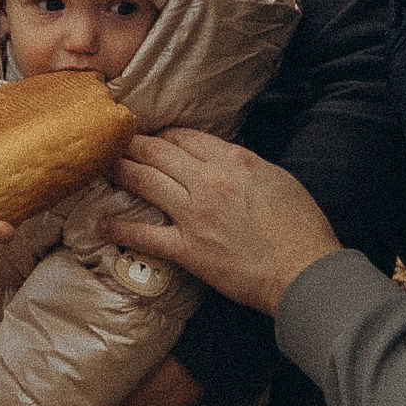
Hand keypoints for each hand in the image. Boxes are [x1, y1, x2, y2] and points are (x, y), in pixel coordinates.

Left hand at [110, 133, 337, 315]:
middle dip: (132, 144)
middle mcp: (209, 181)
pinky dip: (119, 228)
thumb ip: (244, 166)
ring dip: (119, 171)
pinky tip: (103, 224)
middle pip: (158, 152)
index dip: (162, 135)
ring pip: (145, 181)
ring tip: (102, 166)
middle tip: (113, 141)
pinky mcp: (187, 248)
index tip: (153, 138)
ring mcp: (195, 214)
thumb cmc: (300, 227)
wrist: (303, 269)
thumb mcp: (277, 179)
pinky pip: (144, 234)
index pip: (185, 137)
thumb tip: (222, 162)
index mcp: (234, 160)